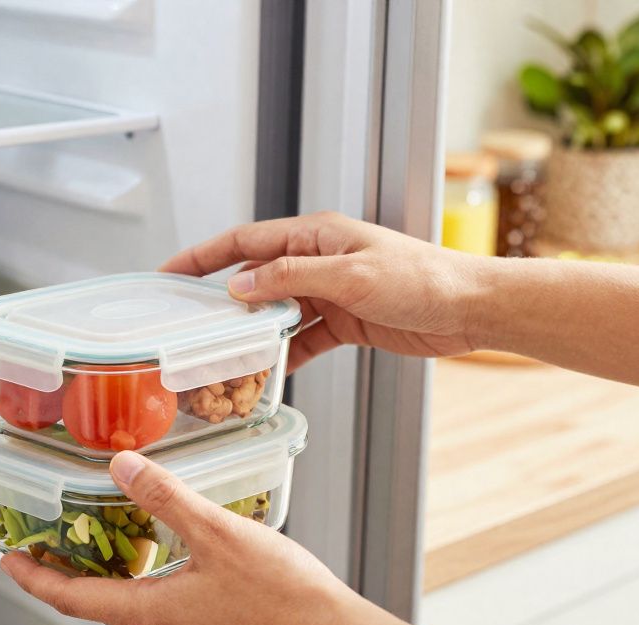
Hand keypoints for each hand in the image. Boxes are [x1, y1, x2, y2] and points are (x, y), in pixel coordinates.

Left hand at [0, 451, 350, 624]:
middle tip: (43, 546)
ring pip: (128, 607)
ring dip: (104, 578)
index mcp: (149, 615)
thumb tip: (120, 466)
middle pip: (94, 605)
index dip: (33, 578)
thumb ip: (164, 496)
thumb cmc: (279, 594)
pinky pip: (159, 610)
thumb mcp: (215, 532)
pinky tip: (159, 557)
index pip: (70, 599)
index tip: (7, 559)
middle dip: (64, 575)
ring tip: (95, 545)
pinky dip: (141, 584)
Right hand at [161, 211, 487, 370]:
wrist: (469, 309)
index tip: (169, 273)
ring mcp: (329, 292)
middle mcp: (317, 260)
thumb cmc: (423, 279)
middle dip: (221, 301)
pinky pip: (302, 338)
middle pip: (254, 278)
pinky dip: (284, 355)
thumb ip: (291, 278)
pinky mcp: (344, 321)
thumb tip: (240, 285)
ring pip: (275, 312)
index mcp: (315, 235)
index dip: (202, 257)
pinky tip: (269, 373)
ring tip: (223, 356)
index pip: (244, 242)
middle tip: (188, 324)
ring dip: (252, 333)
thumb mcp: (350, 276)